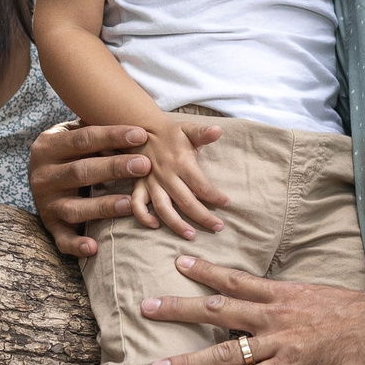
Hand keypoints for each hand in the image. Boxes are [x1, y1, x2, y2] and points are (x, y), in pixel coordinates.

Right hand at [32, 121, 175, 254]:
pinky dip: (76, 245)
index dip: (113, 136)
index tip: (141, 134)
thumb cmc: (70, 152)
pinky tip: (94, 248)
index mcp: (48, 146)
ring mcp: (45, 203)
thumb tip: (136, 119)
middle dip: (114, 168)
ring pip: (74, 207)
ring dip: (103, 206)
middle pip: (81, 171)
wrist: (39, 178)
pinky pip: (62, 239)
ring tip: (131, 204)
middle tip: (145, 165)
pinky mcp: (50, 226)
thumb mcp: (74, 135)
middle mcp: (42, 175)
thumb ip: (95, 128)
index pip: (83, 138)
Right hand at [132, 116, 231, 241]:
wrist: (142, 129)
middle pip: (186, 202)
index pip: (201, 185)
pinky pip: (137, 204)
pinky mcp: (138, 186)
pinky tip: (155, 226)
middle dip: (203, 217)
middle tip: (218, 228)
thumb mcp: (188, 129)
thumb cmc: (172, 133)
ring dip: (176, 224)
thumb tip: (218, 130)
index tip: (227, 203)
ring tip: (191, 235)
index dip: (215, 197)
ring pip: (163, 208)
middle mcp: (166, 175)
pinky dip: (143, 217)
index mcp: (181, 163)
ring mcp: (151, 182)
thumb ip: (203, 133)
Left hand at [143, 256, 364, 364]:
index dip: (205, 270)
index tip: (178, 262)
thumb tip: (276, 309)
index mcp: (283, 294)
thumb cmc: (359, 317)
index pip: (235, 279)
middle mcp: (274, 315)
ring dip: (186, 360)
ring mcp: (279, 344)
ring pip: (222, 352)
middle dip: (179, 309)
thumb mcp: (321, 296)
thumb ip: (293, 304)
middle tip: (145, 306)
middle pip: (217, 310)